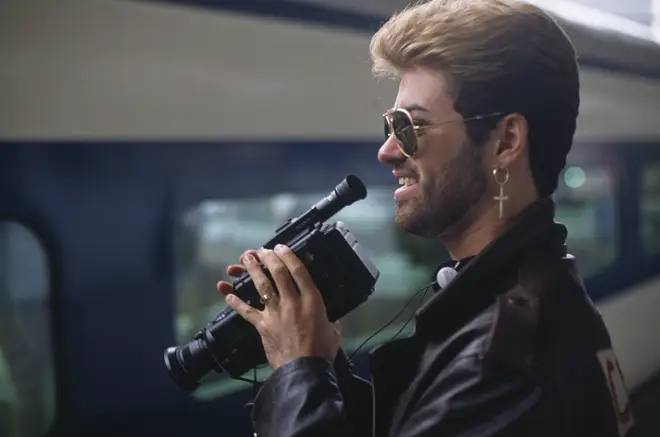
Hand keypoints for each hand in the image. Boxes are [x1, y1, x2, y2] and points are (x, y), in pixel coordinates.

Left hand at [216, 245, 340, 369]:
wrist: (304, 371)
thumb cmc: (321, 352)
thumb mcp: (333, 330)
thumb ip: (330, 321)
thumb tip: (330, 321)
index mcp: (312, 300)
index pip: (299, 270)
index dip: (288, 255)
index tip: (281, 247)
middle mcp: (292, 301)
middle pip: (278, 272)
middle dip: (268, 257)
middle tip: (263, 250)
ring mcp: (275, 313)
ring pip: (261, 285)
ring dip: (251, 270)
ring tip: (244, 259)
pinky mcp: (262, 326)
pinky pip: (246, 311)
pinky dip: (236, 302)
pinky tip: (228, 295)